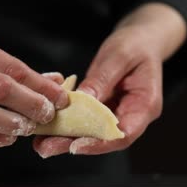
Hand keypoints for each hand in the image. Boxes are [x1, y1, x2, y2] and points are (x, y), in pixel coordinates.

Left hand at [33, 3, 186, 156]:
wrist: (141, 38)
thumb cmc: (136, 44)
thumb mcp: (119, 56)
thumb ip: (102, 79)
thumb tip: (81, 100)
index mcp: (145, 106)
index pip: (124, 135)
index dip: (100, 144)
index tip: (75, 146)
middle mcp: (132, 116)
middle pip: (104, 139)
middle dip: (74, 144)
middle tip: (46, 148)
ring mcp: (117, 114)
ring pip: (92, 133)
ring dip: (67, 138)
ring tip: (42, 142)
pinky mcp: (103, 110)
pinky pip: (86, 120)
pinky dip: (68, 124)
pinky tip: (48, 126)